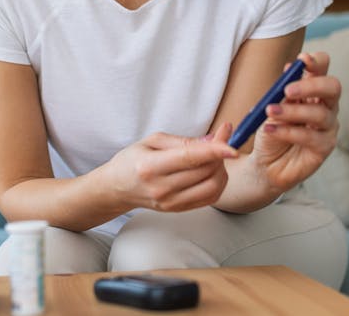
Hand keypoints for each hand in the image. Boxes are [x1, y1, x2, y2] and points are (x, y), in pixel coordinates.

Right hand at [105, 124, 236, 212]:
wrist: (117, 188)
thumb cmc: (133, 160)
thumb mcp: (152, 141)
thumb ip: (183, 141)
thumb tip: (213, 140)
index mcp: (151, 166)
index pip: (189, 158)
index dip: (214, 152)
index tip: (231, 147)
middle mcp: (161, 188)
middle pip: (204, 172)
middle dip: (220, 154)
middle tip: (223, 138)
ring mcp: (170, 202)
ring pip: (211, 186)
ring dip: (221, 169)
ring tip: (215, 157)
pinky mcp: (178, 210)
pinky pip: (209, 198)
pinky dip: (217, 183)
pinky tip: (212, 171)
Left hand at [250, 52, 339, 191]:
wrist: (266, 162)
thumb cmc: (271, 129)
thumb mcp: (272, 106)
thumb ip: (282, 90)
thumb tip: (291, 67)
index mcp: (313, 90)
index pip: (323, 69)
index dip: (317, 62)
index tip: (302, 60)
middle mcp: (326, 106)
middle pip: (332, 88)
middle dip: (311, 86)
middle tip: (288, 90)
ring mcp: (329, 127)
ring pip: (319, 114)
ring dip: (293, 111)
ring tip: (270, 112)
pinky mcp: (325, 147)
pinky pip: (310, 137)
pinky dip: (288, 131)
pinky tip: (270, 129)